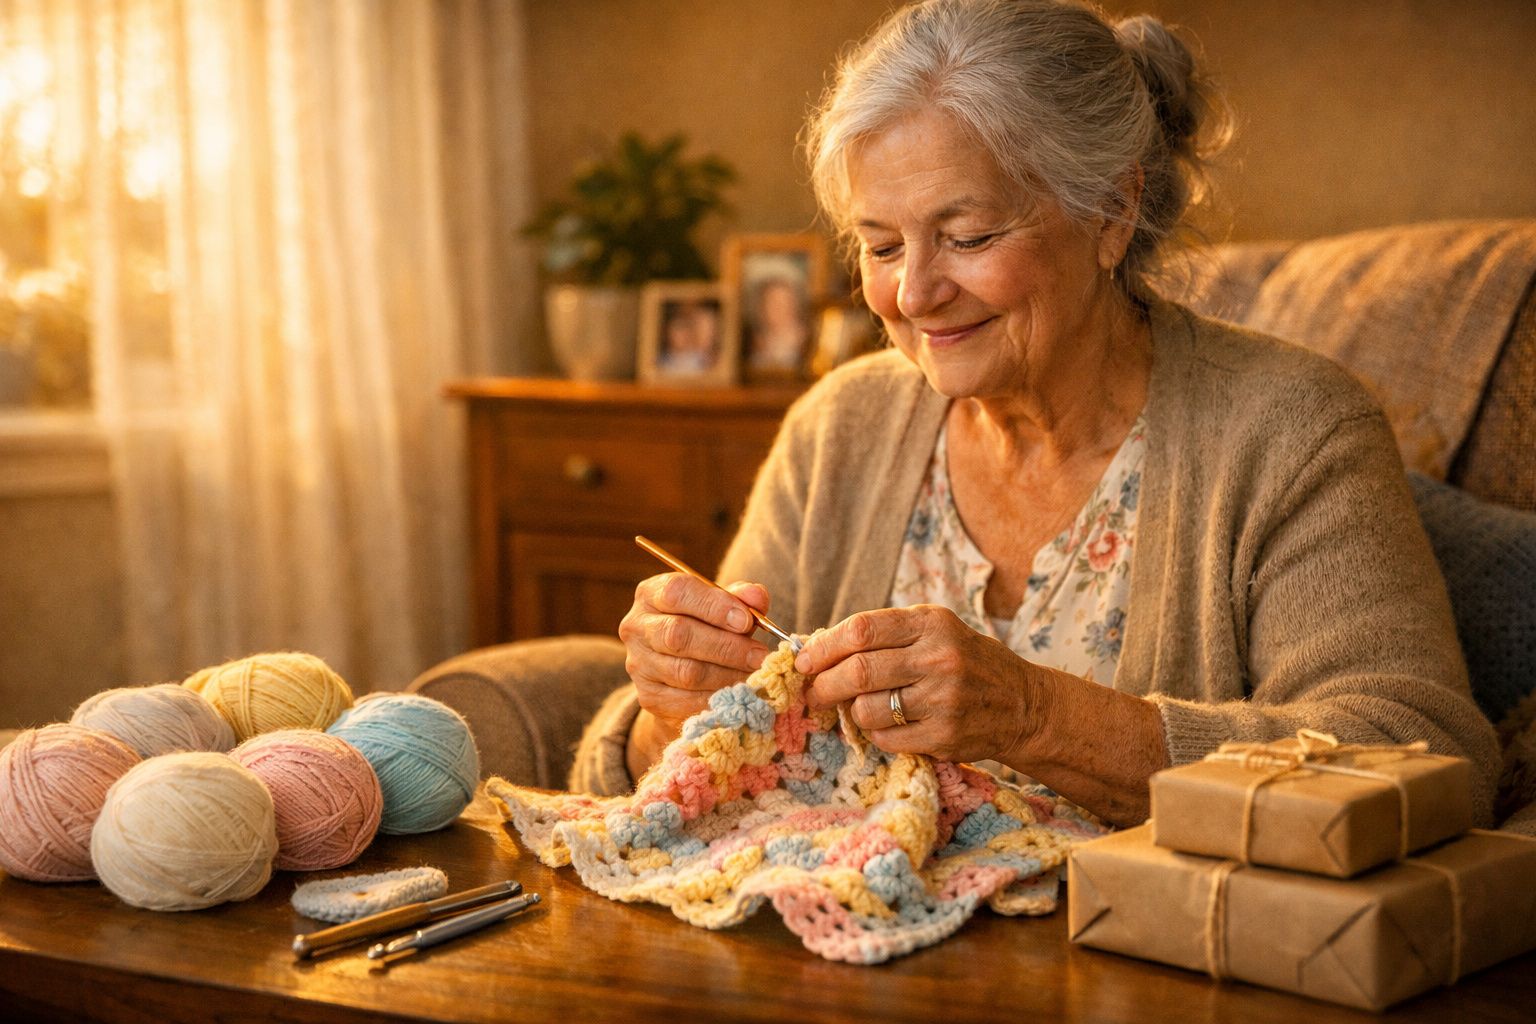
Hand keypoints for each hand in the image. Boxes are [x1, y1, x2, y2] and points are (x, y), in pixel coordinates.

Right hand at [618, 572, 772, 732]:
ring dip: (727, 674)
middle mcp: (637, 627)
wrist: (682, 669)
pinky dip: (718, 698)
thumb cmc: (706, 626)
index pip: (677, 592)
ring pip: (685, 672)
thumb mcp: (722, 606)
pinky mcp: (649, 697)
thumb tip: (757, 597)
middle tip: (759, 655)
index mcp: (652, 594)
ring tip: (755, 674)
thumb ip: (740, 598)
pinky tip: (739, 694)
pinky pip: (687, 701)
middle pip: (678, 635)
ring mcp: (639, 664)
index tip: (746, 620)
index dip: (714, 605)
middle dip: (726, 646)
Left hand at [796, 605, 1035, 763]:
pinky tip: (888, 726)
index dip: (824, 647)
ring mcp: (944, 700)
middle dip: (824, 684)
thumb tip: (819, 648)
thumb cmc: (967, 663)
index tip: (804, 660)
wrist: (1024, 704)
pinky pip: (886, 738)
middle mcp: (940, 658)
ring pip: (867, 709)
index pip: (861, 630)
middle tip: (814, 692)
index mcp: (932, 623)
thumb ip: (886, 635)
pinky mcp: (945, 737)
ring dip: (852, 712)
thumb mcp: (936, 631)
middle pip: (858, 671)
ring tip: (859, 708)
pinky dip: (876, 734)